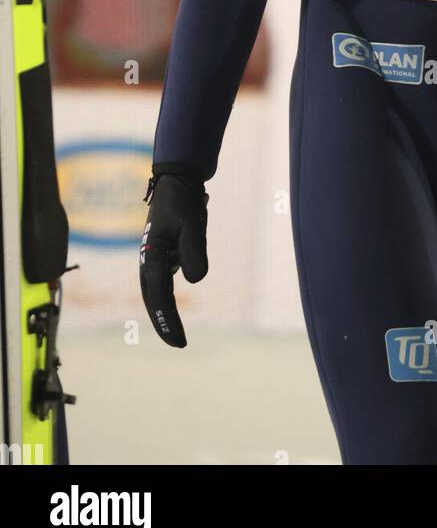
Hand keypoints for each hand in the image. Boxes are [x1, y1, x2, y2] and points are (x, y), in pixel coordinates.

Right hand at [139, 169, 208, 347]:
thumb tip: (196, 281)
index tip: (179, 340)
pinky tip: (172, 310)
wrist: (177, 182)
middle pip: (153, 299)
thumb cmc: (182, 201)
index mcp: (152, 255)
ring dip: (163, 313)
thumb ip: (194, 251)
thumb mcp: (193, 225)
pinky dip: (165, 298)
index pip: (159, 295)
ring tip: (175, 334)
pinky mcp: (161, 255)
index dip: (168, 319)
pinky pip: (162, 282)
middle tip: (179, 344)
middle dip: (164, 322)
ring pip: (155, 292)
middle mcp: (149, 260)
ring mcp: (153, 258)